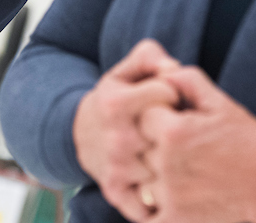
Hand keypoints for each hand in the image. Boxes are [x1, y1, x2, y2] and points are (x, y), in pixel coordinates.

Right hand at [74, 40, 181, 221]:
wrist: (80, 135)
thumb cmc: (114, 99)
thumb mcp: (125, 71)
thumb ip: (150, 57)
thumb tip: (173, 68)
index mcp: (115, 103)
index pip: (167, 92)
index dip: (171, 92)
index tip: (166, 97)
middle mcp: (116, 138)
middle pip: (170, 131)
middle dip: (176, 126)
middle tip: (170, 125)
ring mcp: (118, 168)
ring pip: (169, 163)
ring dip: (174, 158)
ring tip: (167, 149)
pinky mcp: (117, 192)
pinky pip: (152, 199)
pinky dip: (162, 194)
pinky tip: (164, 180)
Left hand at [138, 66, 255, 222]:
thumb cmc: (247, 141)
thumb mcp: (220, 102)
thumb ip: (186, 80)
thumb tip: (161, 73)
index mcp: (174, 132)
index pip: (142, 116)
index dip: (157, 117)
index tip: (174, 122)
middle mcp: (167, 164)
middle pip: (138, 148)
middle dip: (153, 145)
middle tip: (178, 148)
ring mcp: (169, 196)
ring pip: (139, 179)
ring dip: (153, 175)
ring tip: (179, 171)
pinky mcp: (174, 220)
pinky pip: (145, 213)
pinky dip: (150, 206)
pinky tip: (170, 195)